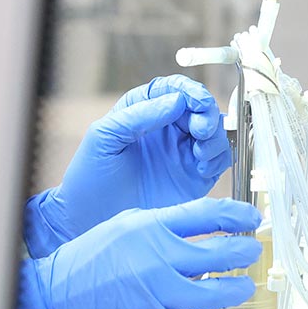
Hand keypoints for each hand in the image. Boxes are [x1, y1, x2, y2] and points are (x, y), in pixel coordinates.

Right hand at [14, 198, 260, 308]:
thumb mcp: (122, 228)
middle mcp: (157, 259)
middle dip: (245, 252)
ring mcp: (158, 294)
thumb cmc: (86, 264)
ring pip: (217, 294)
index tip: (252, 219)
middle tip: (252, 252)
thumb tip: (203, 231)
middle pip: (222, 253)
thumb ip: (161, 227)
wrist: (54, 303)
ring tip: (241, 287)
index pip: (207, 214)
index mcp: (148, 228)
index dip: (237, 215)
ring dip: (236, 289)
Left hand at [25, 77, 233, 256]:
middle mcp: (166, 129)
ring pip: (214, 132)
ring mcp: (181, 153)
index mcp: (143, 111)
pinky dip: (218, 158)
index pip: (173, 90)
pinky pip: (218, 160)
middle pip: (200, 109)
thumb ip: (137, 115)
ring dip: (214, 137)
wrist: (90, 218)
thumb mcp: (104, 137)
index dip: (189, 90)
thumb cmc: (89, 176)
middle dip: (206, 114)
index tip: (194, 100)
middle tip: (200, 129)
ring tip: (199, 151)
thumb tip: (175, 101)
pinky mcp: (192, 177)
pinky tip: (202, 167)